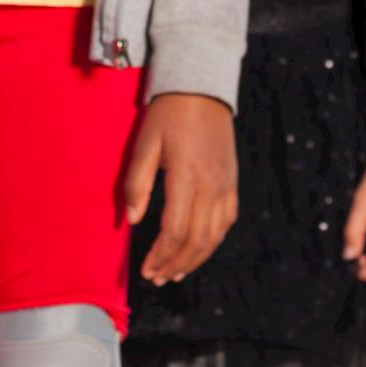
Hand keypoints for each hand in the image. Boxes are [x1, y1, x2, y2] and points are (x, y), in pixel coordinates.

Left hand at [120, 93, 238, 284]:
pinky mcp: (232, 183)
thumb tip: (132, 221)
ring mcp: (226, 186)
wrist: (202, 89)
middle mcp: (211, 187)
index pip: (174, 230)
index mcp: (187, 177)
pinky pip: (227, 221)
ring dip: (195, 259)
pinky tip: (199, 249)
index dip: (160, 255)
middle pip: (196, 240)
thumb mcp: (144, 143)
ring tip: (175, 273)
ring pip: (214, 236)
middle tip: (157, 277)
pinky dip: (213, 241)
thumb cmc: (168, 114)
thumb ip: (137, 183)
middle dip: (175, 264)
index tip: (145, 269)